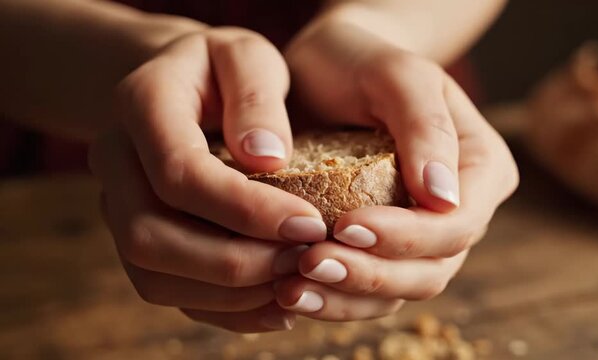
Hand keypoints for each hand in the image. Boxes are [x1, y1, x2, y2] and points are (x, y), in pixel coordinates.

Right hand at [90, 28, 328, 332]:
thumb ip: (255, 96)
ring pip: (153, 277)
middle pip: (150, 237)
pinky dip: (223, 310)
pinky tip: (276, 303)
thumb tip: (267, 159)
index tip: (309, 223)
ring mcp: (120, 206)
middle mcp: (115, 163)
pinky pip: (167, 292)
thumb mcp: (247, 56)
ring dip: (229, 294)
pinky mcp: (140, 239)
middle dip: (233, 262)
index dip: (245, 209)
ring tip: (295, 284)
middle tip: (304, 259)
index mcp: (140, 105)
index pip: (179, 173)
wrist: (184, 87)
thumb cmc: (223, 69)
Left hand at [273, 20, 518, 319]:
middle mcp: (458, 210)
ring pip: (397, 291)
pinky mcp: (382, 248)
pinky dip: (332, 297)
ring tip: (292, 288)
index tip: (345, 225)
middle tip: (310, 263)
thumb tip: (444, 199)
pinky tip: (292, 291)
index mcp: (481, 170)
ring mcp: (421, 236)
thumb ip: (426, 128)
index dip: (405, 237)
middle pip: (430, 270)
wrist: (325, 71)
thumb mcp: (397, 76)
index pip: (456, 224)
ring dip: (345, 297)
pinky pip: (367, 291)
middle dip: (370, 274)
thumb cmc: (362, 62)